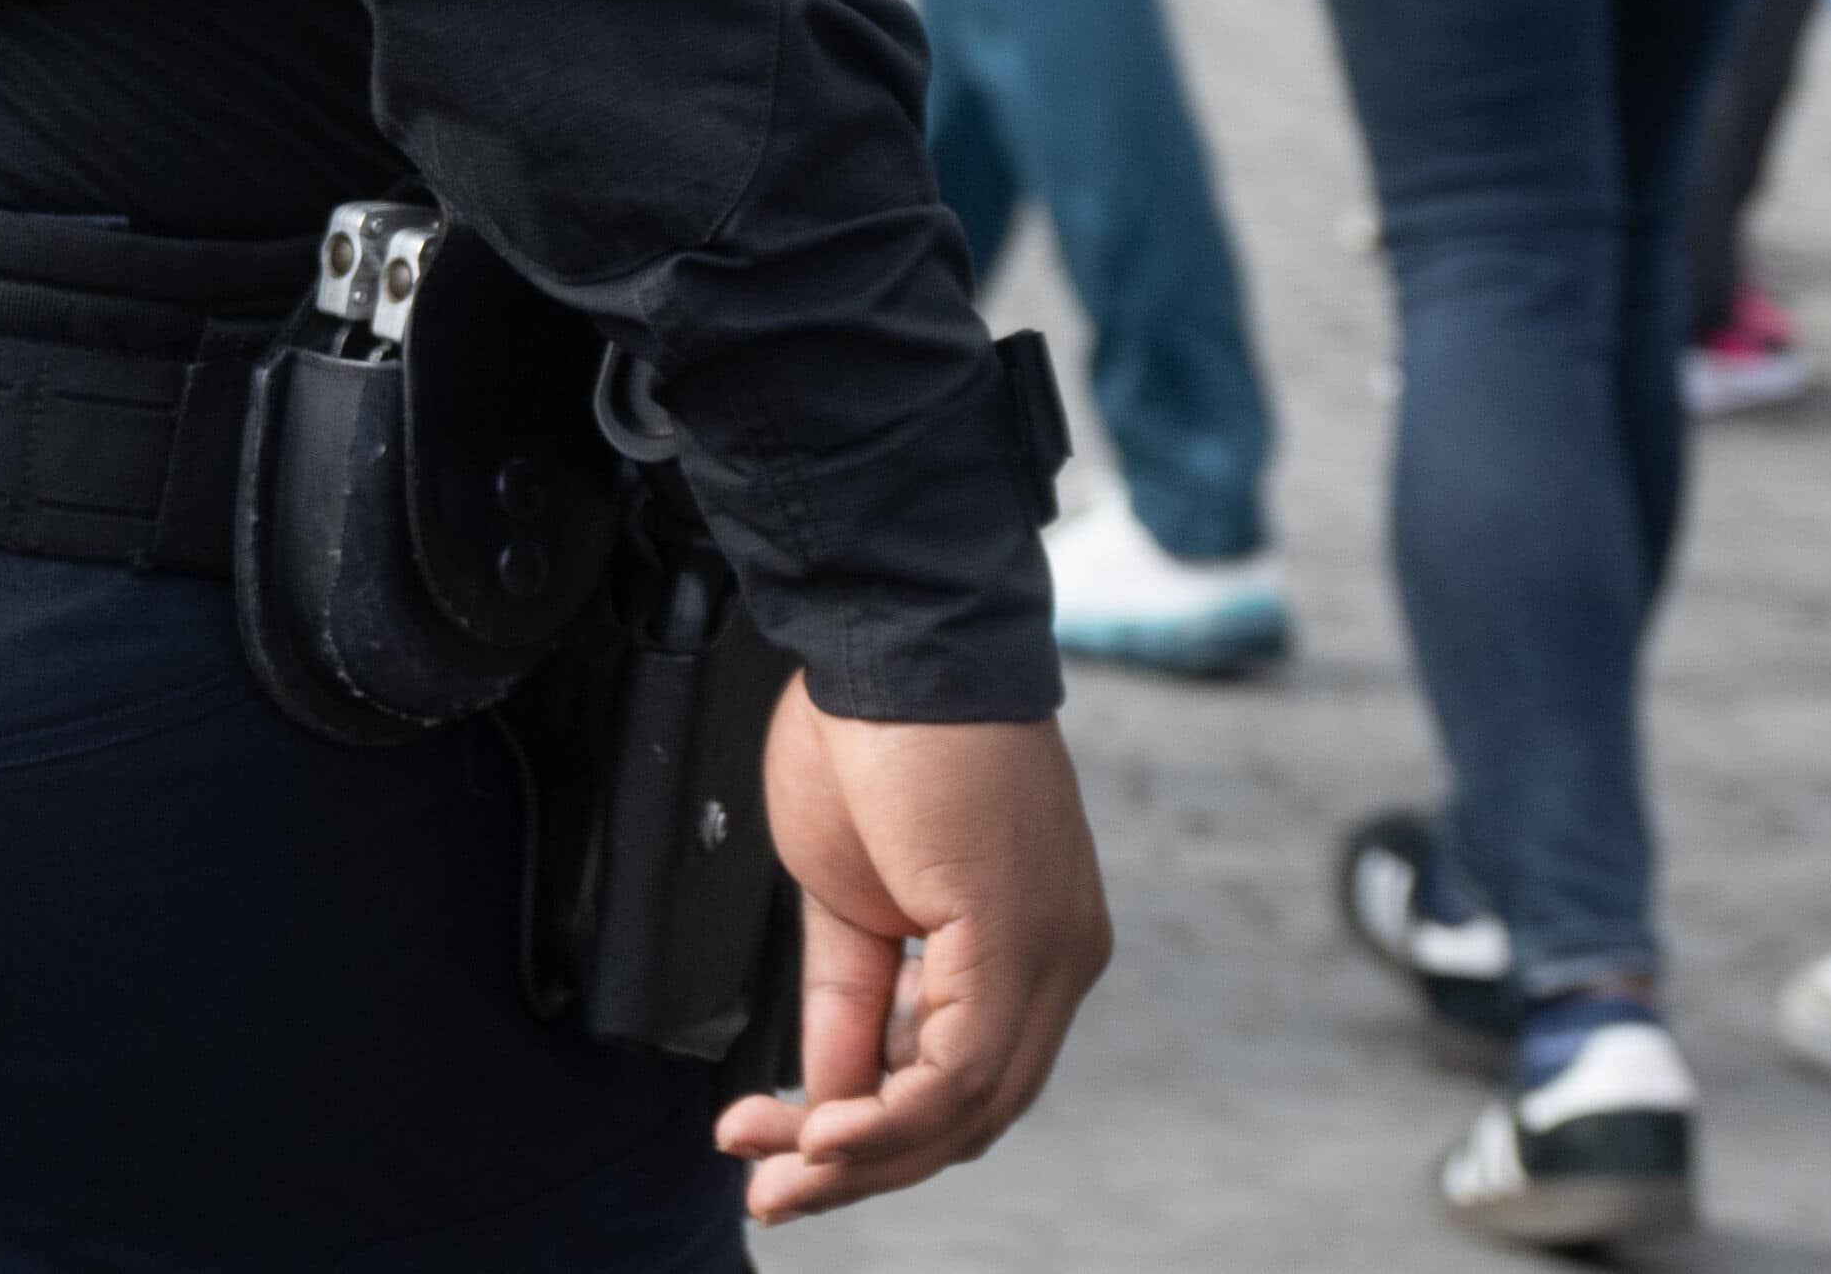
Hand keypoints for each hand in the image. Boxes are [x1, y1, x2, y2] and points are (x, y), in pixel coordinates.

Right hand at [722, 693, 1109, 1221]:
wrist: (888, 635)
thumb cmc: (868, 734)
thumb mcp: (845, 893)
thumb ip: (849, 996)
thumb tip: (826, 1088)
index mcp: (1029, 948)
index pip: (964, 1081)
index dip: (870, 1132)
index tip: (775, 1150)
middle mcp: (1062, 960)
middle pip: (972, 1116)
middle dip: (859, 1167)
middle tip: (768, 1195)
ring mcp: (1052, 952)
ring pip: (968, 1109)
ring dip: (860, 1154)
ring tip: (770, 1168)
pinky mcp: (1020, 937)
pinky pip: (958, 1068)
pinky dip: (884, 1112)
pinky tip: (816, 1127)